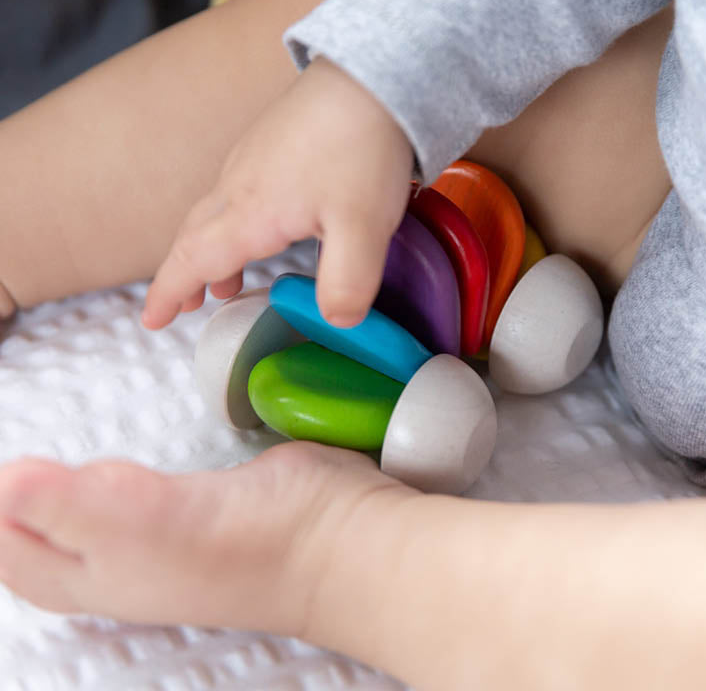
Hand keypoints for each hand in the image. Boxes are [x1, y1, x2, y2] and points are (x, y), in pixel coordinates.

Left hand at [0, 442, 415, 631]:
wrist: (341, 537)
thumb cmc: (251, 544)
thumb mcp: (152, 527)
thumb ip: (74, 507)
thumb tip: (0, 483)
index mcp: (100, 575)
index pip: (15, 550)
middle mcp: (123, 560)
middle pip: (40, 538)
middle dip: (12, 503)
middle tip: (12, 460)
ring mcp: (165, 531)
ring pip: (84, 513)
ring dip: (51, 489)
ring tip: (34, 466)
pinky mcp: (200, 501)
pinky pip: (133, 490)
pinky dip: (105, 476)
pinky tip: (111, 462)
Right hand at [141, 58, 414, 329]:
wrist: (373, 72)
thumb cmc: (362, 146)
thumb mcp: (364, 228)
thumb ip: (347, 284)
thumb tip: (338, 323)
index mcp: (250, 211)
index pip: (193, 260)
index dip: (168, 292)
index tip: (151, 319)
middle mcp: (239, 184)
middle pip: (193, 236)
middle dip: (182, 275)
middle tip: (181, 306)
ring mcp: (252, 159)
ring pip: (214, 215)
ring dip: (210, 252)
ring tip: (223, 282)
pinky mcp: (272, 144)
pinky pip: (235, 193)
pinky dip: (232, 224)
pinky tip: (262, 227)